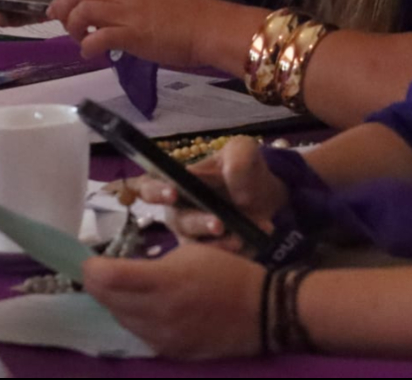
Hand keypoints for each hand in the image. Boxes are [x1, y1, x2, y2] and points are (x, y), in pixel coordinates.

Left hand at [49, 0, 235, 65]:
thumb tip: (111, 21)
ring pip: (82, 12)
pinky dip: (87, 47)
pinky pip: (97, 37)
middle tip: (64, 27)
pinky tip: (91, 55)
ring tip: (81, 41)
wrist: (209, 27)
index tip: (56, 10)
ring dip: (74, 29)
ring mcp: (127, 13)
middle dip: (62, 10)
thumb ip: (129, 8)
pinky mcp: (132, 34)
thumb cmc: (186, 18)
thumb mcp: (152, 3)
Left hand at [82, 244, 265, 359]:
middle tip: (99, 272)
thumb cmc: (227, 272)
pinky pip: (140, 335)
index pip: (107, 278)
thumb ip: (151, 265)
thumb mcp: (188, 254)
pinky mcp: (172, 353)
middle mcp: (159, 313)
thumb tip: (120, 272)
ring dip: (114, 303)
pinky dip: (134, 320)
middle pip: (107, 300)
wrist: (263, 312)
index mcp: (163, 282)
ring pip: (120, 320)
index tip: (89, 260)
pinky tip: (142, 309)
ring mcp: (164, 338)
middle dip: (98, 285)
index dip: (91, 268)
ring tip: (120, 290)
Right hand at [136, 136, 288, 243]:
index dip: (154, 191)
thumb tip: (226, 174)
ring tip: (242, 237)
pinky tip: (252, 240)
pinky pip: (214, 260)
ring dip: (220, 243)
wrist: (264, 197)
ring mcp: (191, 236)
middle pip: (176, 220)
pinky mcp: (207, 255)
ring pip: (196, 246)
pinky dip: (235, 251)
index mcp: (174, 182)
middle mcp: (177, 211)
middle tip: (218, 224)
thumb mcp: (244, 152)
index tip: (172, 193)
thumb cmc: (241, 171)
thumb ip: (237, 155)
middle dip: (198, 222)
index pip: (147, 187)